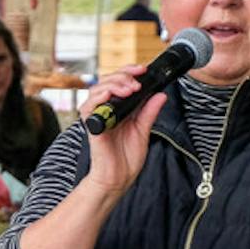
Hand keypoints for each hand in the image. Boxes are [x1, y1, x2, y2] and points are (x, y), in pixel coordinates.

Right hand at [78, 65, 165, 196]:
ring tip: (130, 88)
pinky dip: (100, 96)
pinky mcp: (91, 125)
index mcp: (119, 109)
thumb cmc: (126, 159)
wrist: (118, 178)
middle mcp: (106, 110)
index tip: (143, 70)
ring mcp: (98, 116)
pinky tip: (111, 95)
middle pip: (108, 80)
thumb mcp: (143, 130)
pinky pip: (89, 105)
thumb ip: (149, 112)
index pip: (120, 82)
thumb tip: (160, 94)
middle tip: (138, 80)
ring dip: (114, 83)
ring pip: (98, 88)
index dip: (130, 72)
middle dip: (124, 75)